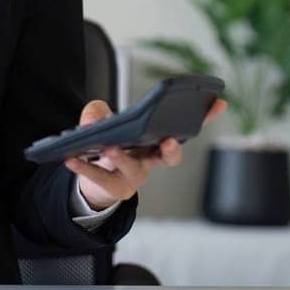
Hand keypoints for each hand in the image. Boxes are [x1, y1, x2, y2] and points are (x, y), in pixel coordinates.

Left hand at [63, 98, 228, 210]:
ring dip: (122, 157)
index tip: (220, 102)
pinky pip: (99, 177)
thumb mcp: (103, 123)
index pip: (185, 127)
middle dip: (171, 149)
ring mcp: (135, 175)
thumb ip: (98, 113)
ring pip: (134, 168)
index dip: (205, 116)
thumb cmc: (111, 144)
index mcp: (157, 139)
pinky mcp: (115, 188)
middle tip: (168, 140)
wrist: (98, 179)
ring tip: (109, 148)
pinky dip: (84, 167)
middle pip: (170, 155)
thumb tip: (95, 117)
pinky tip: (69, 159)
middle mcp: (152, 158)